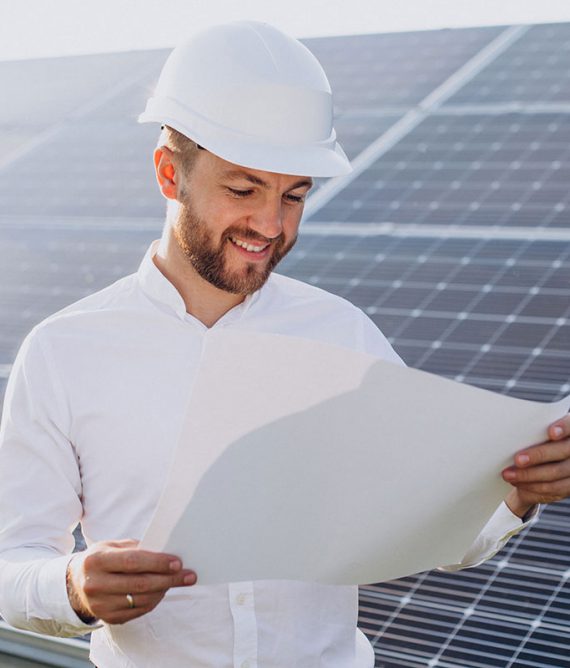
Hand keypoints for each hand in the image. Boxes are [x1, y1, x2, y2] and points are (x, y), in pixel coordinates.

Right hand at [66, 539, 196, 624]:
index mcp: (97, 561)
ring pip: (141, 599)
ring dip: (164, 590)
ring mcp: (100, 605)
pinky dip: (154, 600)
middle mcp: (95, 584)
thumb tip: (165, 551)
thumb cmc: (102, 559)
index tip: (178, 562)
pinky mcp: (107, 618)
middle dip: (168, 579)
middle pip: (140, 583)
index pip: (132, 562)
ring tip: (177, 581)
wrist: (76, 583)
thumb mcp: (113, 546)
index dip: (157, 562)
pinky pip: (138, 611)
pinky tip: (162, 591)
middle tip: (188, 575)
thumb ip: (136, 548)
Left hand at [502, 413, 569, 517]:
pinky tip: (517, 482)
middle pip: (562, 451)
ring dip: (529, 475)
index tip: (551, 433)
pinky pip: (553, 488)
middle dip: (538, 456)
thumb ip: (530, 432)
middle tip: (517, 459)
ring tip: (509, 474)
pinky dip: (532, 486)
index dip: (563, 428)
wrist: (541, 468)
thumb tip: (505, 428)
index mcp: (568, 432)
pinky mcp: (569, 485)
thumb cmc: (533, 445)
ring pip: (556, 472)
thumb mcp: (533, 435)